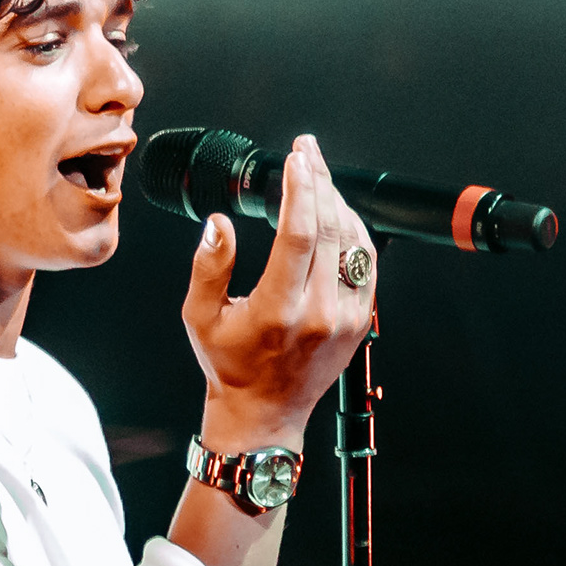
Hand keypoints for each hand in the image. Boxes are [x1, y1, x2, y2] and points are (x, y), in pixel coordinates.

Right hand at [180, 134, 377, 450]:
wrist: (265, 413)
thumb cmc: (230, 366)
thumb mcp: (200, 317)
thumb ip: (208, 267)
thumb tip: (218, 223)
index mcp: (278, 311)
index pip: (298, 235)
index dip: (301, 189)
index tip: (296, 159)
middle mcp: (318, 313)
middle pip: (328, 229)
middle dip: (320, 181)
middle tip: (308, 153)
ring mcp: (345, 318)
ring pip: (353, 241)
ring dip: (338, 202)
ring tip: (319, 177)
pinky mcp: (361, 321)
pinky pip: (365, 263)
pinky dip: (353, 230)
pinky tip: (336, 212)